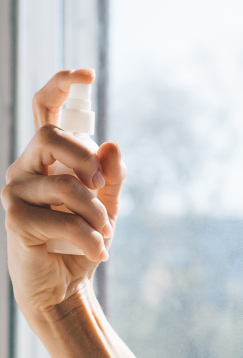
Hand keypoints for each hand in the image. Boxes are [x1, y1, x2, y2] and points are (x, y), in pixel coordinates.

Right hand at [3, 70, 125, 319]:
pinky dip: (90, 238)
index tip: (86, 73)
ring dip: (96, 213)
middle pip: (52, 136)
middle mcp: (25, 166)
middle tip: (102, 186)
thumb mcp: (105, 206)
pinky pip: (63, 220)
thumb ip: (110, 177)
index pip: (45, 110)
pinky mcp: (16, 219)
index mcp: (46, 157)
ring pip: (65, 185)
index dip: (61, 86)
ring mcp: (15, 191)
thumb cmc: (81, 240)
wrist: (63, 283)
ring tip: (105, 234)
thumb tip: (112, 145)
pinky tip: (99, 252)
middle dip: (86, 159)